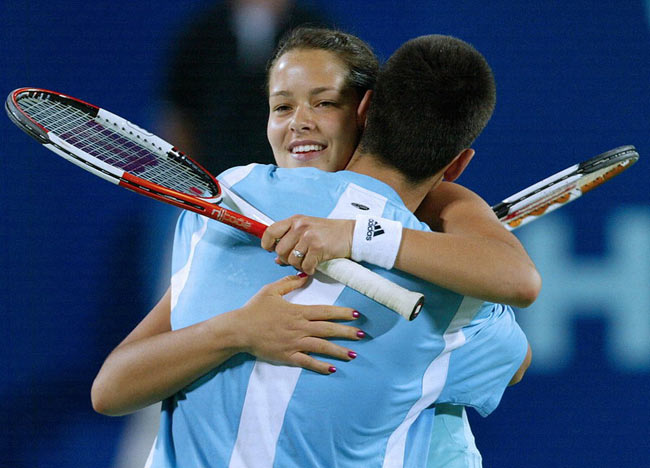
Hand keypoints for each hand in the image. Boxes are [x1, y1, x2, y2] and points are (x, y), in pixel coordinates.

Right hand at [233, 274, 364, 374]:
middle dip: (347, 332)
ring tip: (353, 354)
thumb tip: (304, 275)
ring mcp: (294, 343)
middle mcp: (299, 327)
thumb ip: (289, 282)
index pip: (325, 312)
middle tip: (362, 335)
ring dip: (339, 351)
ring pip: (321, 347)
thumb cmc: (254, 309)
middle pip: (328, 329)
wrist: (238, 330)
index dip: (342, 313)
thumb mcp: (271, 291)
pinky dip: (320, 366)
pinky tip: (332, 369)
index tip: (356, 314)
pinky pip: (307, 362)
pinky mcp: (287, 356)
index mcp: (298, 311)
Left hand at [261, 215, 353, 274]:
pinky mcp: (318, 248)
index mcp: (295, 220)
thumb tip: (277, 258)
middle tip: (296, 259)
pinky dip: (309, 269)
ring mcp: (308, 237)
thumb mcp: (307, 230)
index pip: (271, 231)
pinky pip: (305, 265)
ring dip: (299, 265)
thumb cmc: (330, 232)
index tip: (270, 249)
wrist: (350, 234)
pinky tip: (314, 265)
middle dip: (286, 259)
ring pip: (292, 260)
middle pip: (280, 250)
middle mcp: (300, 227)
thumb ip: (291, 241)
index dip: (267, 243)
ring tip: (307, 261)